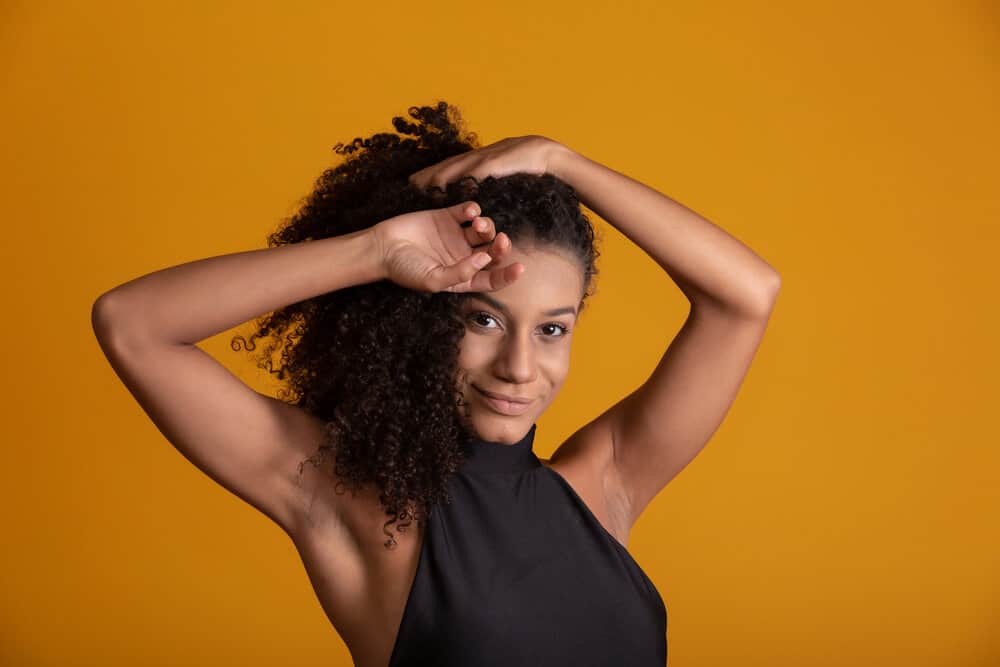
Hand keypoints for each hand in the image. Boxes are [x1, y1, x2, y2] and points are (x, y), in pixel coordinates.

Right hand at [373, 201, 524, 292]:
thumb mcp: (433, 280)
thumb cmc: (405, 270)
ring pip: (484, 231)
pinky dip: (473, 210)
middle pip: (493, 252)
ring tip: (478, 224)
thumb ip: (460, 273)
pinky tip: (469, 212)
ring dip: (488, 226)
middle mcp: (464, 257)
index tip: (520, 267)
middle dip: (501, 247)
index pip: (492, 278)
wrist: (381, 247)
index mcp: (463, 277)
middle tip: (501, 240)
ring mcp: (456, 236)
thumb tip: (484, 260)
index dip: (507, 275)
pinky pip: (468, 212)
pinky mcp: (447, 217)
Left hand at [408, 135, 562, 190]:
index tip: (414, 183)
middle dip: (426, 176)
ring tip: (416, 188)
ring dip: (434, 178)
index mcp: (478, 160)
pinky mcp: (491, 165)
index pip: (450, 167)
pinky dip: (454, 180)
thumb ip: (488, 178)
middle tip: (406, 185)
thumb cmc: (527, 165)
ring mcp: (483, 161)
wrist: (546, 155)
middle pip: (445, 168)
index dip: (432, 175)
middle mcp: (476, 159)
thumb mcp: (502, 172)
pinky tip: (442, 187)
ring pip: (452, 169)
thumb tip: (476, 190)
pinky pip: (469, 173)